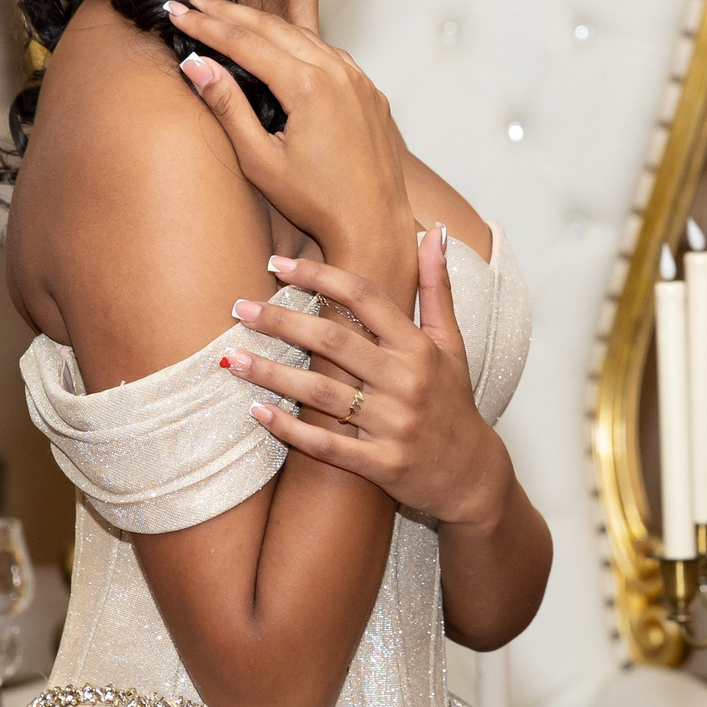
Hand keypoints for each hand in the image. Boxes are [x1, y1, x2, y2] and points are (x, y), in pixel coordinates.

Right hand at [165, 0, 410, 278]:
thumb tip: (194, 63)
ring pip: (302, 35)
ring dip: (261, 23)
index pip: (245, 42)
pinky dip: (295, 41)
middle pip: (272, 28)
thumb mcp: (260, 159)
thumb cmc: (315, 202)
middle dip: (228, 12)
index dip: (206, 25)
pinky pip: (328, 53)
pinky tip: (277, 40)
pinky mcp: (369, 91)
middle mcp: (337, 72)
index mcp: (308, 86)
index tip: (176, 11)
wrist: (374, 225)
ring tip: (226, 12)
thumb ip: (227, 107)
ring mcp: (358, 79)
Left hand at [219, 226, 508, 526]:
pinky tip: (258, 412)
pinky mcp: (381, 465)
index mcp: (419, 348)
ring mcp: (393, 425)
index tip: (279, 263)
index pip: (365, 297)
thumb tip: (434, 230)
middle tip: (240, 308)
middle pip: (334, 341)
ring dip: (273, 374)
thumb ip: (436, 287)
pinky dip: (291, 429)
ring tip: (233, 359)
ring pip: (321, 394)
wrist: (473, 475)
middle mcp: (406, 382)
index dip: (320, 275)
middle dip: (282, 321)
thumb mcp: (452, 343)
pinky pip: (328, 446)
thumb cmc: (455, 402)